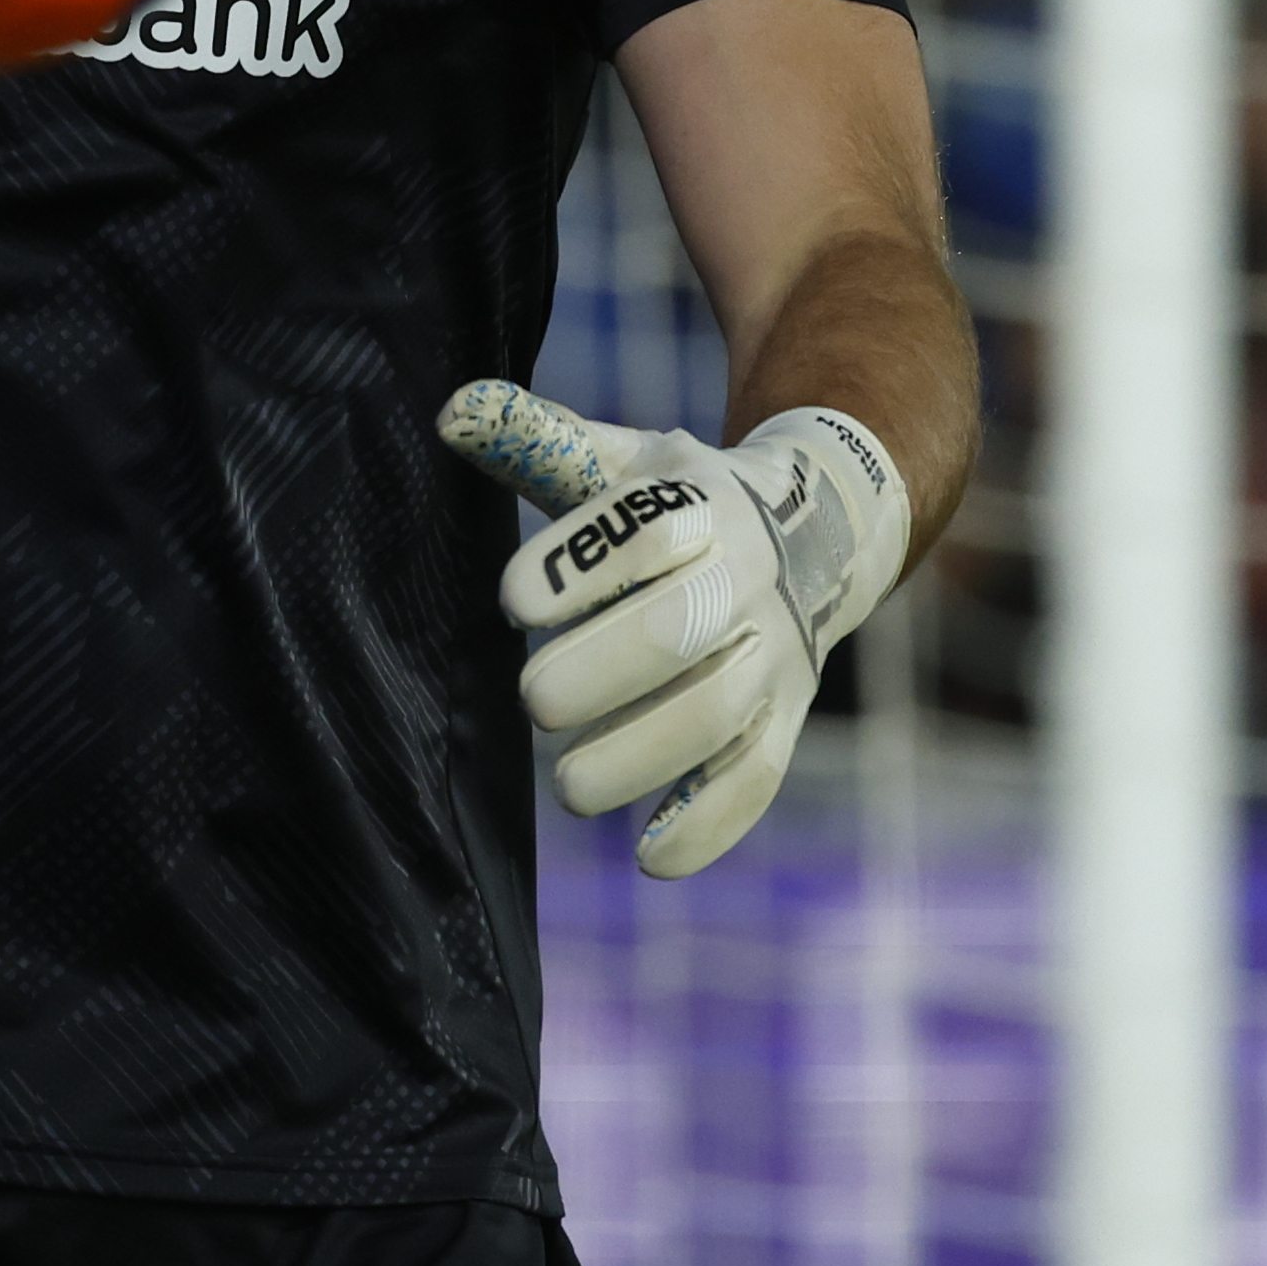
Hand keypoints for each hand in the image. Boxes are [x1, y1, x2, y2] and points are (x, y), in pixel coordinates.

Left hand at [437, 380, 909, 878]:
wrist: (814, 531)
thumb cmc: (677, 503)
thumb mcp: (621, 461)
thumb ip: (541, 443)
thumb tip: (452, 411)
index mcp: (700, 503)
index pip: (645, 530)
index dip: (576, 567)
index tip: (511, 601)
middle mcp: (746, 579)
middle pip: (682, 629)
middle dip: (599, 671)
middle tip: (534, 701)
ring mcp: (774, 656)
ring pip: (718, 713)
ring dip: (638, 756)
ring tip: (568, 785)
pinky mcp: (784, 721)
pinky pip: (758, 780)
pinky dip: (708, 825)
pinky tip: (647, 854)